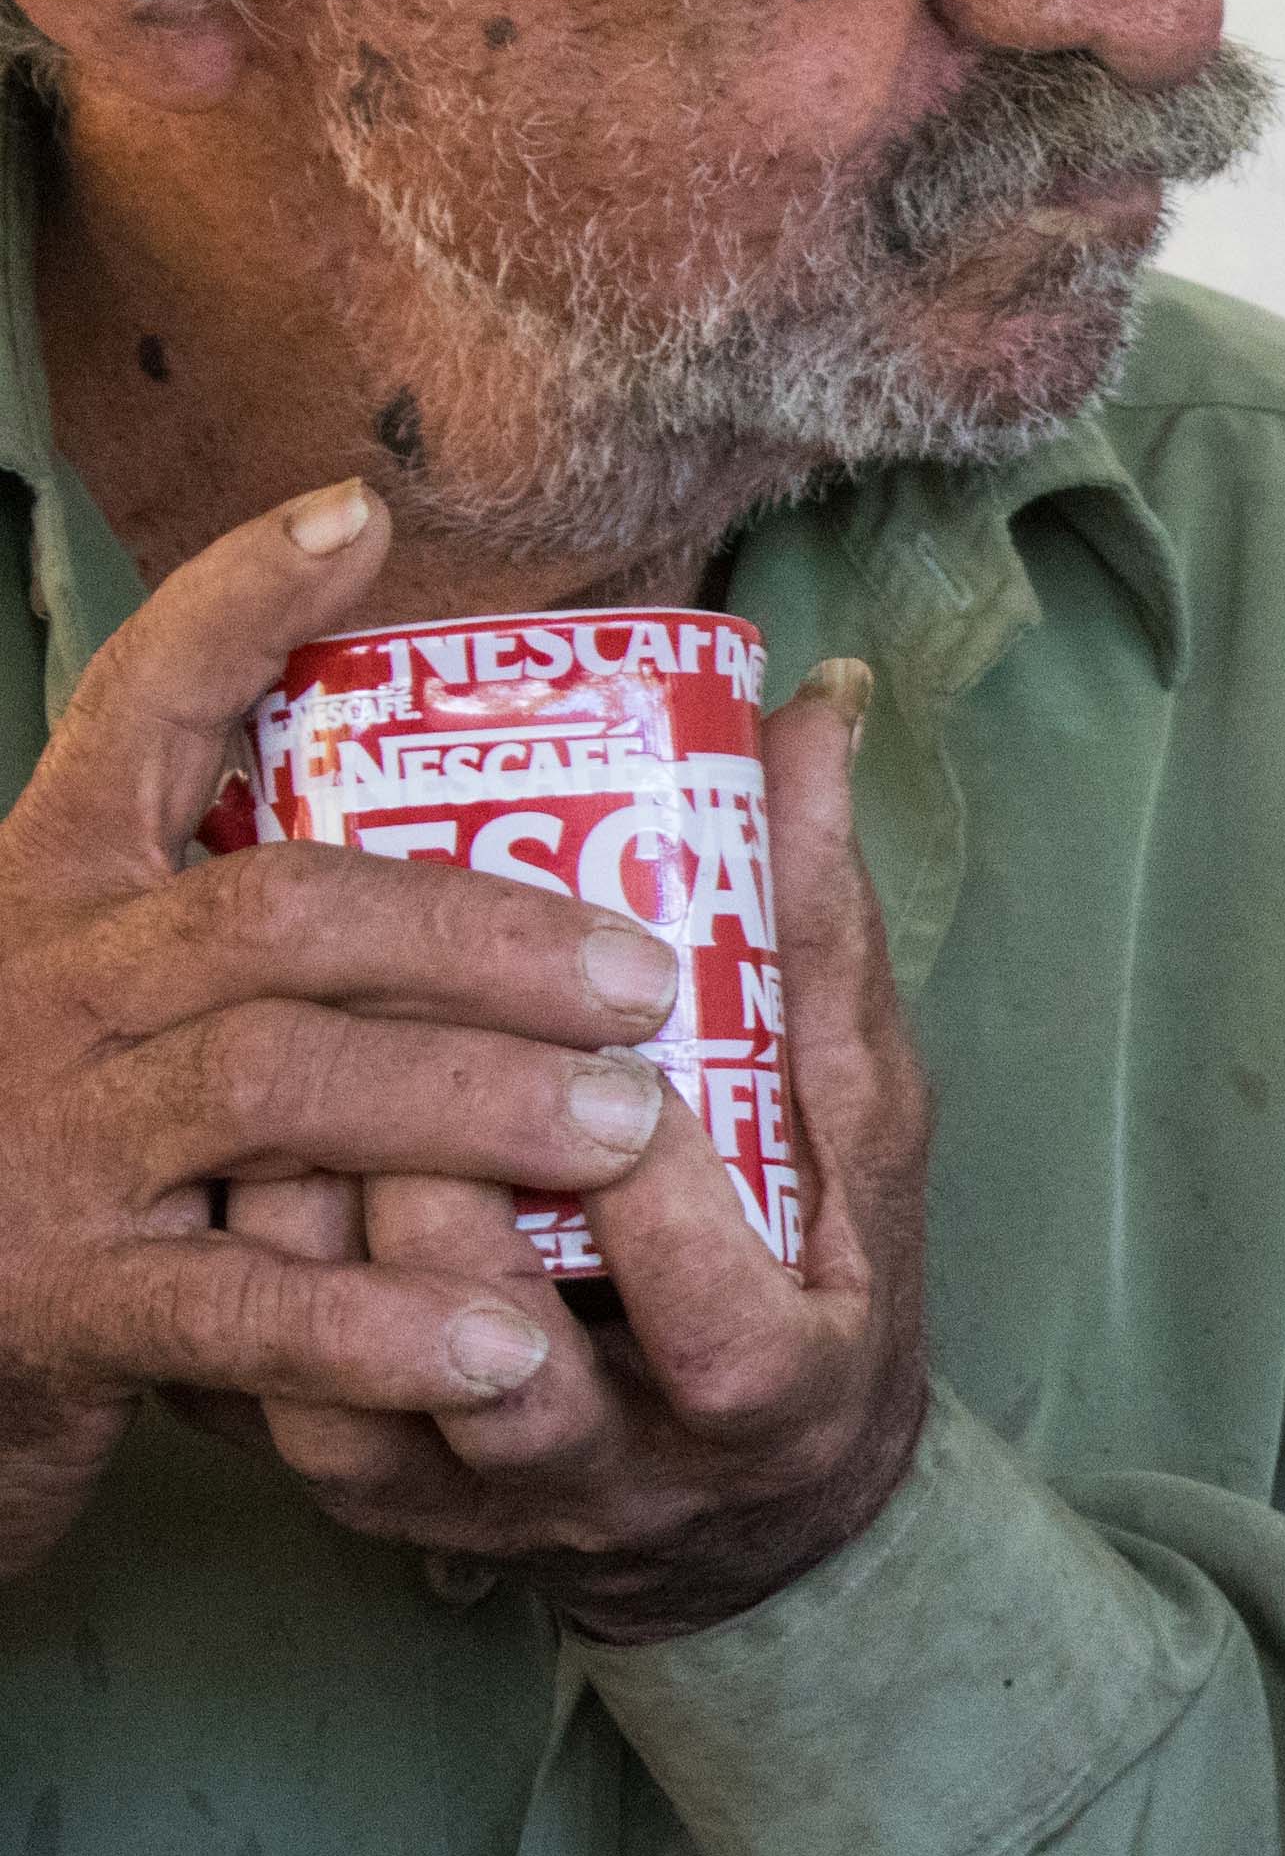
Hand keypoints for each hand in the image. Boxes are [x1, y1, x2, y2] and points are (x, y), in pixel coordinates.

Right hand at [0, 482, 694, 1588]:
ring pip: (274, 1083)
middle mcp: (42, 993)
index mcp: (65, 896)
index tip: (357, 517)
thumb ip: (287, 916)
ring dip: (470, 1104)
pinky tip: (503, 1339)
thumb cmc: (83, 1160)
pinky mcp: (52, 1304)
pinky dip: (377, 1320)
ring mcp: (39, 1145)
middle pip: (277, 912)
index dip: (235, 607)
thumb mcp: (143, 1012)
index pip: (138, 713)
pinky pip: (236, 1302)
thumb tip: (515, 782)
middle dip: (479, 936)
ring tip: (630, 1130)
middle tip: (653, 974)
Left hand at [258, 662, 931, 1646]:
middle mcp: (633, 1467)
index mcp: (777, 1380)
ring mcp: (497, 1499)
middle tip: (375, 1037)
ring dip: (309, 1242)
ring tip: (267, 1095)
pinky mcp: (391, 1510)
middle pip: (507, 1363)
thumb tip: (812, 711)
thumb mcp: (857, 1115)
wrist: (756, 1502)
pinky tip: (229, 1191)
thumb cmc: (822, 1277)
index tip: (622, 1066)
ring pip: (366, 1403)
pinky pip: (284, 1427)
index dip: (654, 1201)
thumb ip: (821, 932)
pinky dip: (253, 1307)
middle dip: (434, 1195)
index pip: (713, 1319)